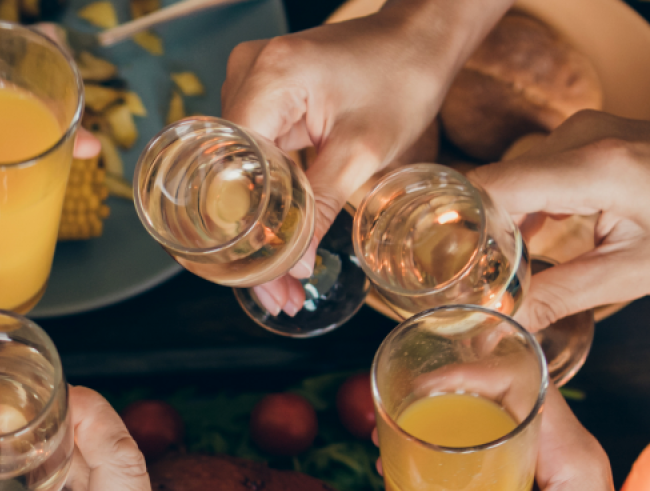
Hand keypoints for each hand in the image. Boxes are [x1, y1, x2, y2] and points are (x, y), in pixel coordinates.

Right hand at [226, 0, 503, 315]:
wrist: (420, 38)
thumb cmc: (402, 78)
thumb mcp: (364, 150)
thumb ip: (322, 205)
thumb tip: (294, 263)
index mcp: (268, 76)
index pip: (232, 166)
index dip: (245, 230)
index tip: (262, 281)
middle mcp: (247, 72)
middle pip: (229, 172)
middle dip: (252, 238)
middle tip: (275, 294)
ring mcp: (252, 79)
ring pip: (240, 168)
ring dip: (260, 221)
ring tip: (282, 279)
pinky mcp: (264, 92)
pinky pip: (254, 152)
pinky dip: (270, 194)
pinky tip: (283, 236)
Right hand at [348, 389, 649, 490]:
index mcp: (573, 458)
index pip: (524, 385)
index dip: (473, 373)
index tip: (424, 384)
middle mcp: (567, 467)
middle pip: (505, 413)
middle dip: (449, 411)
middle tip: (399, 420)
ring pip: (498, 452)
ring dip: (451, 450)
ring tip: (399, 455)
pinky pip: (496, 488)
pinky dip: (459, 486)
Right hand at [463, 112, 649, 329]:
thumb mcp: (646, 272)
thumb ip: (568, 294)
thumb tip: (510, 324)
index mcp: (591, 168)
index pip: (488, 189)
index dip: (454, 234)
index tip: (443, 279)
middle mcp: (580, 139)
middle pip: (493, 189)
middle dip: (474, 244)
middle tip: (466, 298)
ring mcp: (585, 135)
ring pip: (514, 186)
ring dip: (502, 234)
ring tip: (495, 287)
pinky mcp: (594, 143)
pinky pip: (540, 179)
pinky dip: (529, 218)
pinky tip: (531, 259)